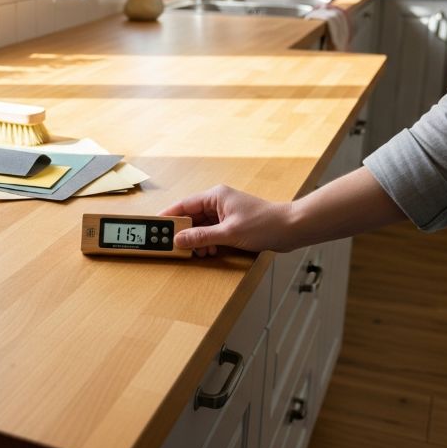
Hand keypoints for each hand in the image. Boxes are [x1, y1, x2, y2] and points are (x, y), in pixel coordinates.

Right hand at [159, 185, 294, 256]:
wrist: (291, 229)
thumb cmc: (265, 224)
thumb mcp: (229, 233)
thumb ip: (201, 236)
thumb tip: (179, 239)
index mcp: (215, 196)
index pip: (184, 205)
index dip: (168, 216)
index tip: (155, 226)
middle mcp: (218, 202)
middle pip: (191, 216)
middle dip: (184, 232)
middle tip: (173, 244)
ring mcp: (225, 213)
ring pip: (201, 226)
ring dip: (197, 239)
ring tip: (197, 251)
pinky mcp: (231, 223)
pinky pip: (211, 231)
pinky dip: (207, 242)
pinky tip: (209, 251)